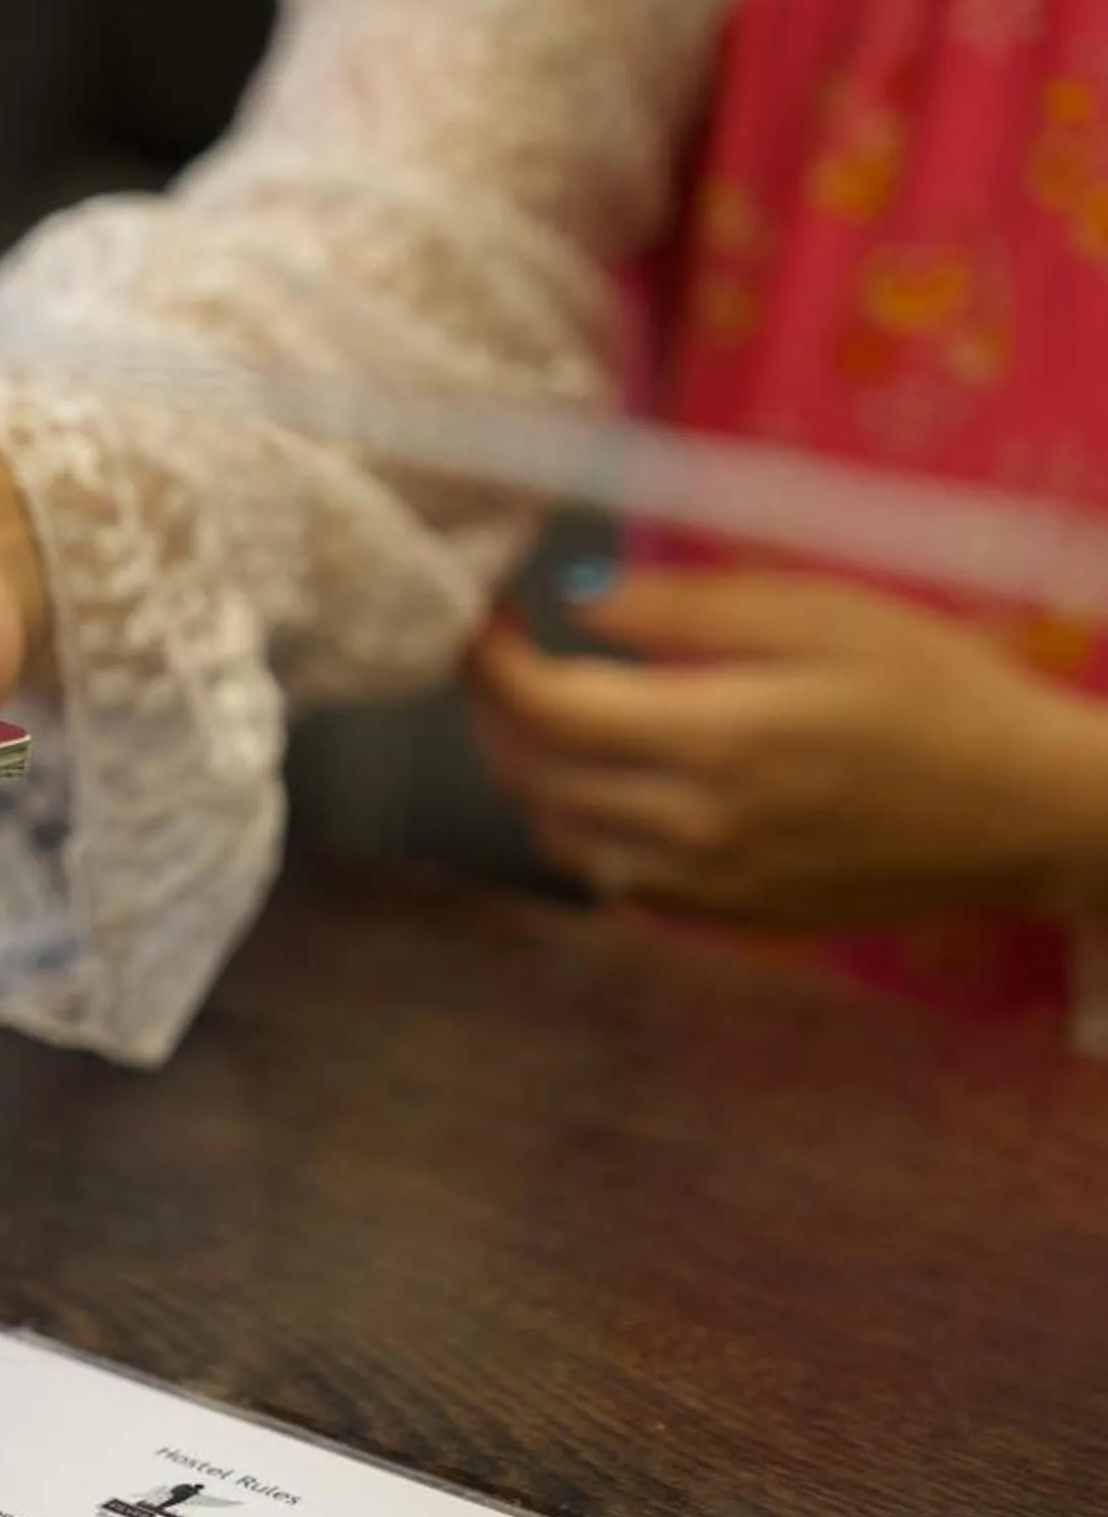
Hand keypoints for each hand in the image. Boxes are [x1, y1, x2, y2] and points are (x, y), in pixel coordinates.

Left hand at [466, 567, 1107, 926]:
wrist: (1029, 812)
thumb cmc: (937, 692)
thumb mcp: (824, 615)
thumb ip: (689, 611)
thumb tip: (578, 599)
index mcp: (718, 739)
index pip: (543, 708)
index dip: (490, 659)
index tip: (486, 615)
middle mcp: (696, 825)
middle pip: (531, 773)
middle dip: (495, 707)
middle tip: (505, 653)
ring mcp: (709, 884)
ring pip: (557, 833)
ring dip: (530, 769)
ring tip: (554, 708)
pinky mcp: (728, 917)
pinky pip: (611, 875)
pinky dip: (584, 823)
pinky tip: (614, 774)